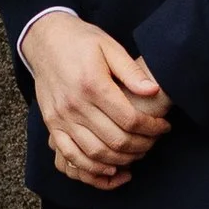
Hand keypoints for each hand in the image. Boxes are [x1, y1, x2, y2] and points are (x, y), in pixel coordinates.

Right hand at [21, 12, 167, 186]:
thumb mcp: (109, 46)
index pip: (130, 119)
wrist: (45, 40)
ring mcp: (61, 117)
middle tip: (154, 141)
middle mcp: (75, 104)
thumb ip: (131, 71)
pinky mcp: (52, 124)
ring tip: (138, 153)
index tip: (164, 126)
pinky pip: (71, 155)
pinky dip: (92, 168)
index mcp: (92, 84)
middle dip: (142, 146)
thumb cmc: (81, 41)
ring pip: (95, 153)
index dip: (152, 128)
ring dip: (121, 160)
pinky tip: (110, 167)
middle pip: (115, 140)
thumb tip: (153, 91)